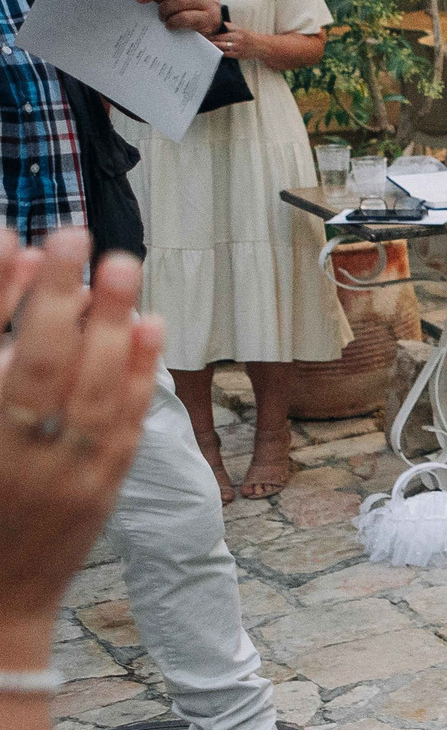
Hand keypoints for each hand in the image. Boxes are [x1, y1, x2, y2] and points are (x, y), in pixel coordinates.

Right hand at [0, 228, 164, 642]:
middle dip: (57, 296)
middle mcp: (7, 457)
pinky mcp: (97, 495)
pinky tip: (148, 327)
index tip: (28, 238)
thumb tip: (13, 264)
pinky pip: (121, 427)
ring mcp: (54, 480)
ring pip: (86, 392)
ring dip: (107, 322)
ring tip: (122, 266)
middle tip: (79, 235)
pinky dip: (135, 374)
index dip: (3, 294)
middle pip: (35, 364)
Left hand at [210, 29, 265, 63]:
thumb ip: (229, 27)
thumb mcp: (240, 29)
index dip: (212, 30)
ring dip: (213, 46)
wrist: (261, 46)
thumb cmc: (248, 37)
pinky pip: (225, 54)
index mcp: (237, 30)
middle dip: (210, 38)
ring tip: (206, 45)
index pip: (221, 29)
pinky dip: (219, 52)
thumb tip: (216, 25)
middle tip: (203, 39)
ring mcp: (238, 47)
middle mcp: (237, 38)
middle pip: (219, 38)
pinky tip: (214, 51)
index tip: (205, 31)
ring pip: (220, 46)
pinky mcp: (238, 55)